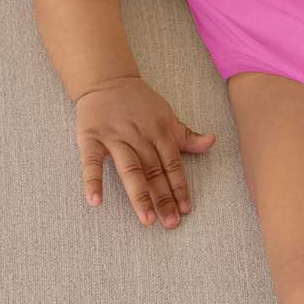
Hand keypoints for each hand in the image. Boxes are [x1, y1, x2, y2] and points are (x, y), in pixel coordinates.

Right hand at [75, 74, 216, 227]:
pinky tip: (96, 201)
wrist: (107, 80)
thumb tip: (212, 142)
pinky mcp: (91, 138)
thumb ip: (186, 135)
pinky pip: (91, 162)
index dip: (180, 186)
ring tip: (147, 219)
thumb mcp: (166, 115)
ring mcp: (115, 137)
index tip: (186, 209)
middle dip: (163, 198)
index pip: (172, 163)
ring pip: (129, 169)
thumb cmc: (140, 103)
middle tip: (170, 223)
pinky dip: (93, 181)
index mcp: (159, 130)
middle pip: (153, 171)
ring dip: (139, 194)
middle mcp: (139, 135)